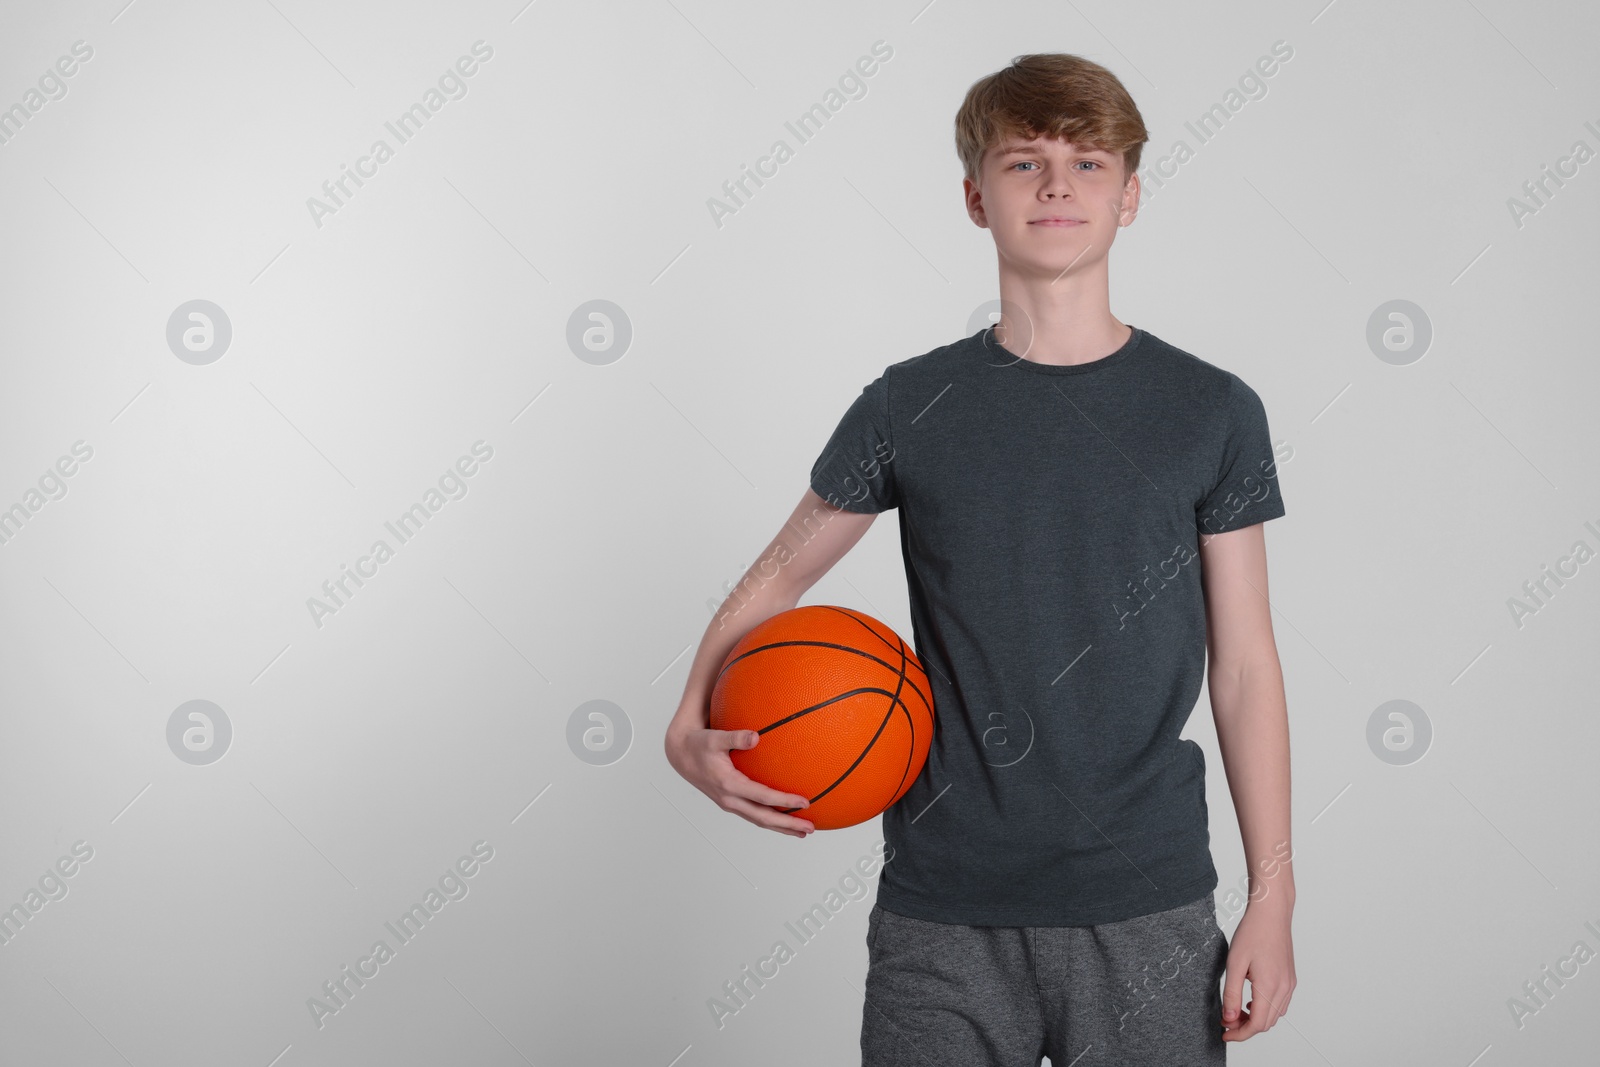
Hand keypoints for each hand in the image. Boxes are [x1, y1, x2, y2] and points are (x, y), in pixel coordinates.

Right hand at [665, 725, 814, 837]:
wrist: (681, 755)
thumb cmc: (699, 743)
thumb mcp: (714, 738)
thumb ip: (735, 737)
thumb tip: (755, 737)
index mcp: (728, 784)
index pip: (762, 797)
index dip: (784, 801)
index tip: (805, 802)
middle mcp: (730, 799)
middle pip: (763, 817)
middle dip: (788, 825)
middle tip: (810, 828)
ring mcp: (730, 803)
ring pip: (759, 820)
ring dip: (781, 827)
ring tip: (802, 832)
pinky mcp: (731, 802)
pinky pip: (754, 814)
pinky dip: (771, 820)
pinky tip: (784, 818)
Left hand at [1220, 898, 1295, 1041]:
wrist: (1271, 913)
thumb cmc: (1252, 932)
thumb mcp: (1234, 964)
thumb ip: (1232, 994)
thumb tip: (1229, 1019)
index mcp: (1270, 986)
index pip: (1257, 1024)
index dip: (1240, 1033)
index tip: (1224, 1033)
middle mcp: (1284, 988)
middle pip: (1267, 1023)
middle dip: (1246, 1027)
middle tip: (1226, 1020)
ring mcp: (1290, 984)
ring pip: (1275, 1015)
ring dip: (1256, 1019)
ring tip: (1236, 1010)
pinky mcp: (1290, 978)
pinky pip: (1280, 1003)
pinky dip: (1266, 1008)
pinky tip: (1251, 1000)